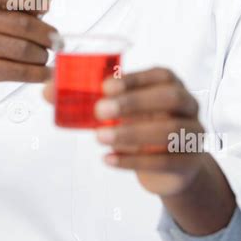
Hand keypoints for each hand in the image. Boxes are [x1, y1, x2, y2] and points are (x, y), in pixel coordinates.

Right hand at [0, 0, 56, 105]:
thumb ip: (19, 3)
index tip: (46, 5)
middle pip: (20, 23)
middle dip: (45, 34)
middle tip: (56, 41)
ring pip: (20, 49)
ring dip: (41, 55)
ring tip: (45, 57)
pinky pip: (14, 71)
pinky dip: (36, 73)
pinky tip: (43, 73)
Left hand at [43, 66, 235, 234]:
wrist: (171, 165)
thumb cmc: (141, 125)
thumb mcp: (118, 110)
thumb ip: (86, 98)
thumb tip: (47, 91)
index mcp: (170, 84)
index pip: (160, 74)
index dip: (134, 79)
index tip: (104, 86)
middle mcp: (187, 105)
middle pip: (170, 97)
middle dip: (134, 102)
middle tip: (99, 111)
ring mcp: (192, 133)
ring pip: (170, 131)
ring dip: (131, 134)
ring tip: (99, 138)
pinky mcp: (189, 162)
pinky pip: (165, 161)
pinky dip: (133, 161)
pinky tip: (109, 159)